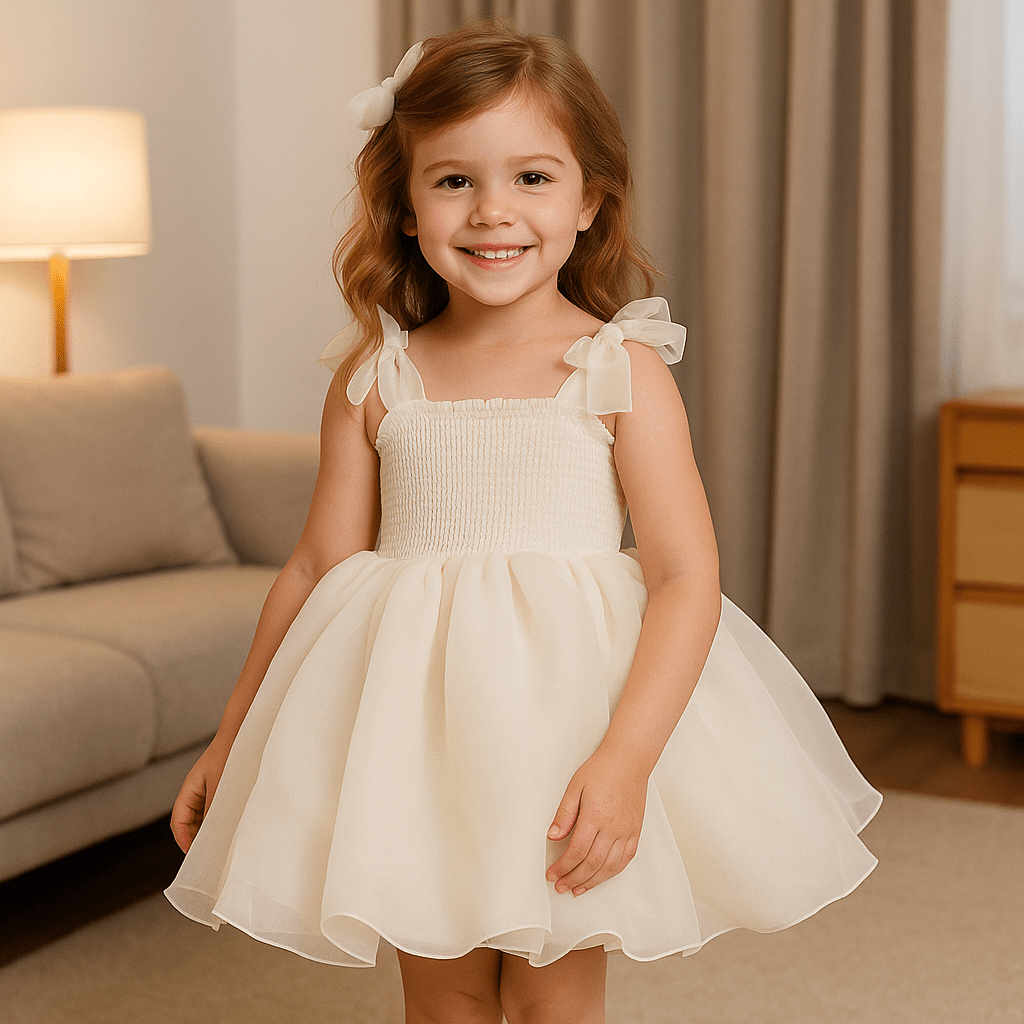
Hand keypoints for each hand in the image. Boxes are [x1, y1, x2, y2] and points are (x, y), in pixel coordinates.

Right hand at [169, 739, 228, 852]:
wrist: (241, 733)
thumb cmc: (229, 755)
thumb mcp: (220, 785)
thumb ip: (213, 809)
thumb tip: (211, 834)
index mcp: (189, 790)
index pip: (178, 821)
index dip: (183, 839)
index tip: (194, 856)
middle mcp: (194, 792)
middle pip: (188, 823)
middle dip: (195, 839)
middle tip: (210, 857)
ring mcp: (206, 791)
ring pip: (201, 819)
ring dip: (208, 831)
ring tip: (220, 847)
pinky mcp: (219, 791)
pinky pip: (213, 811)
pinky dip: (218, 821)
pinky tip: (230, 830)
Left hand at [545, 748, 647, 896]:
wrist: (629, 760)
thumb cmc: (602, 769)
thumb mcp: (575, 787)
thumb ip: (564, 814)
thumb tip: (552, 837)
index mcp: (595, 816)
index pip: (576, 851)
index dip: (563, 867)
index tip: (552, 874)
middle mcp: (613, 828)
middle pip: (592, 863)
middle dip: (573, 878)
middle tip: (560, 886)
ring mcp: (627, 831)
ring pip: (609, 867)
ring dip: (592, 882)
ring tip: (577, 889)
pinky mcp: (636, 832)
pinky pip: (625, 860)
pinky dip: (612, 872)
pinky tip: (600, 877)